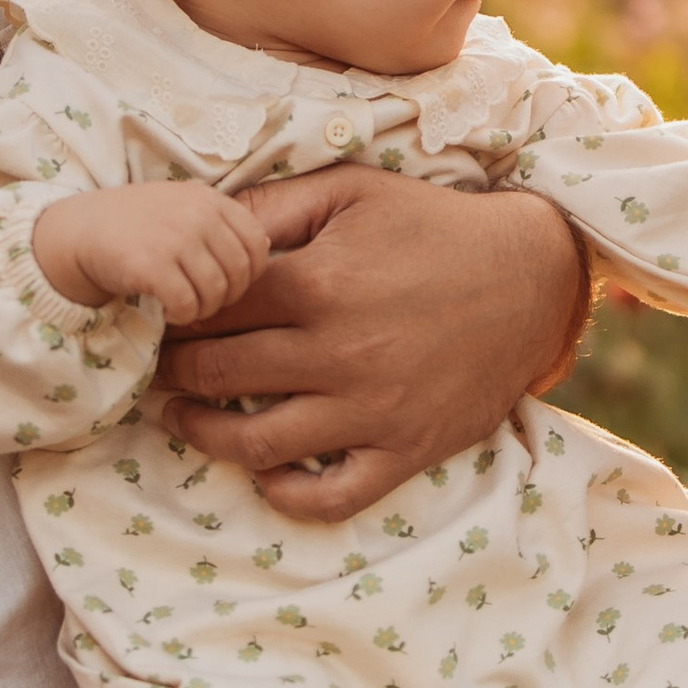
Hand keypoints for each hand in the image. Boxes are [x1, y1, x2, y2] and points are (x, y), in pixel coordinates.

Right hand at [31, 180, 268, 318]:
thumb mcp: (183, 208)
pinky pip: (188, 304)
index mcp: (209, 199)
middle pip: (240, 272)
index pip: (257, 241)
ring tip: (185, 307)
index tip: (228, 283)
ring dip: (204, 310)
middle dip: (228, 296)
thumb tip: (264, 252)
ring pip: (217, 292)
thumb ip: (221, 224)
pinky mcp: (151, 264)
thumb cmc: (136, 225)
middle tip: (205, 301)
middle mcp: (197, 214)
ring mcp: (175, 238)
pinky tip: (169, 311)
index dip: (250, 272)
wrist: (79, 231)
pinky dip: (182, 316)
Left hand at [155, 166, 588, 518]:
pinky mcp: (404, 449)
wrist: (530, 277)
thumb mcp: (352, 191)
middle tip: (156, 367)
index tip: (157, 315)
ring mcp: (371, 409)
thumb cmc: (432, 226)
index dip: (174, 311)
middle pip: (219, 375)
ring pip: (257, 444)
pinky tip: (264, 473)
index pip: (210, 308)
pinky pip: (330, 497)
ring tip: (182, 418)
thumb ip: (272, 207)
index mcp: (317, 284)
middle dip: (174, 371)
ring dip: (204, 435)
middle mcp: (338, 353)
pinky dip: (286, 494)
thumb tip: (204, 223)